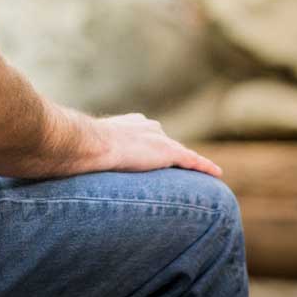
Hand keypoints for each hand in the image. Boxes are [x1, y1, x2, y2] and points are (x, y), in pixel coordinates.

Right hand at [93, 112, 223, 177]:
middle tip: (175, 167)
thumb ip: (95, 149)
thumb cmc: (87, 145)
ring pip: (182, 153)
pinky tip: (217, 174)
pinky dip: (205, 167)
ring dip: (191, 163)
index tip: (152, 153)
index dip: (152, 145)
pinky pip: (193, 161)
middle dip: (171, 153)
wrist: (95, 144)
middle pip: (167, 142)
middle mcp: (149, 127)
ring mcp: (160, 139)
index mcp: (132, 123)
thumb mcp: (91, 144)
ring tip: (200, 171)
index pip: (149, 134)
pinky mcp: (169, 153)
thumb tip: (80, 159)